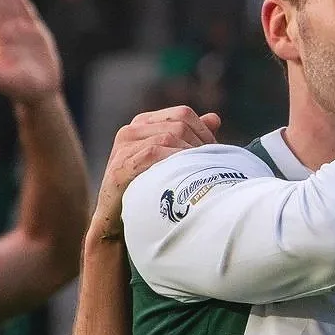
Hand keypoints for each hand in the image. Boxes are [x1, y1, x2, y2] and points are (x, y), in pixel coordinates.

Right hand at [90, 107, 219, 243]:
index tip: (215, 152)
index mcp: (144, 123)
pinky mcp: (120, 166)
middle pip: (178, 125)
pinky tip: (184, 175)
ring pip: (167, 137)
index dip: (204, 131)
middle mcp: (131, 130)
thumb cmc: (149, 187)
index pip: (183, 114)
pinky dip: (173, 160)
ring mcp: (123, 147)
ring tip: (200, 172)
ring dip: (189, 155)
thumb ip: (190, 137)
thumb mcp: (172, 159)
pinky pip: (152, 153)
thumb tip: (214, 118)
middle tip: (210, 166)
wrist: (119, 220)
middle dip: (199, 145)